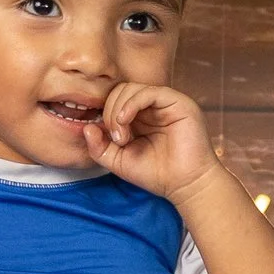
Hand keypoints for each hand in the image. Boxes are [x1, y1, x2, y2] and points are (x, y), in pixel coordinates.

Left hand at [83, 82, 229, 203]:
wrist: (186, 185)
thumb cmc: (157, 174)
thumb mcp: (119, 162)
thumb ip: (99, 147)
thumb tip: (86, 127)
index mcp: (141, 116)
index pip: (114, 100)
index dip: (104, 114)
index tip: (106, 139)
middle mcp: (153, 106)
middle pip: (120, 90)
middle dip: (109, 113)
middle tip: (116, 139)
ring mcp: (165, 102)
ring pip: (131, 89)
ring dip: (118, 110)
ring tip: (122, 137)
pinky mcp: (178, 102)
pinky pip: (148, 92)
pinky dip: (131, 104)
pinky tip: (125, 122)